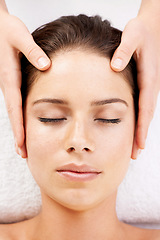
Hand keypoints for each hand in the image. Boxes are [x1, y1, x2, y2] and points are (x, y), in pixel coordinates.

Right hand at [0, 10, 50, 157]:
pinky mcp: (12, 82)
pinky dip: (20, 117)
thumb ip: (32, 51)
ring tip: (23, 145)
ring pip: (15, 111)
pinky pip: (17, 103)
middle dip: (18, 135)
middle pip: (14, 115)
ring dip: (19, 129)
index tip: (22, 143)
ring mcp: (10, 85)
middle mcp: (8, 85)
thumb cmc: (7, 30)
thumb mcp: (20, 36)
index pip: (15, 107)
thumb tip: (46, 66)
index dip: (19, 126)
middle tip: (23, 153)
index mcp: (10, 77)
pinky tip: (25, 124)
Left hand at [111, 17, 159, 158]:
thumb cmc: (142, 32)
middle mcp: (150, 85)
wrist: (152, 27)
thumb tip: (113, 67)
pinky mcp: (144, 84)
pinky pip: (141, 105)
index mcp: (148, 78)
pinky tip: (132, 126)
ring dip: (139, 129)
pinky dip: (138, 118)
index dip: (142, 127)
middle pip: (146, 115)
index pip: (146, 108)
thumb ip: (124, 51)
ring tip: (134, 146)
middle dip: (141, 135)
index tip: (139, 144)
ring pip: (144, 112)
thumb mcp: (133, 36)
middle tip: (134, 154)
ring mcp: (148, 86)